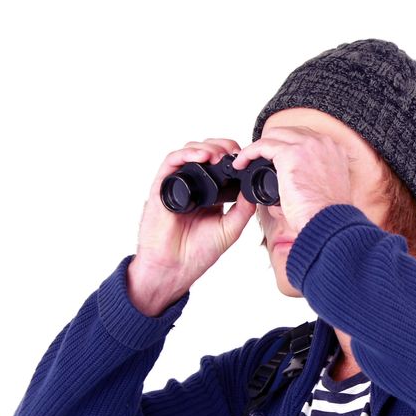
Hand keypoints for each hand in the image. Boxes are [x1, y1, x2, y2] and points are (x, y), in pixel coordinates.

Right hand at [127, 139, 256, 315]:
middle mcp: (192, 186)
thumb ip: (242, 209)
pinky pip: (171, 162)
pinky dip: (186, 154)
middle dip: (221, 147)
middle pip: (205, 152)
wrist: (174, 268)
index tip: (245, 158)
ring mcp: (176, 185)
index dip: (232, 156)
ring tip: (219, 155)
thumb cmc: (197, 253)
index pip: (219, 164)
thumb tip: (253, 190)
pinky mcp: (161, 187)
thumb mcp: (230, 229)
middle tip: (234, 154)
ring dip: (206, 147)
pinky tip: (201, 156)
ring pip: (189, 152)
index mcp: (209, 195)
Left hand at [232, 126, 352, 234]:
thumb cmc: (326, 214)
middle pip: (288, 132)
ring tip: (245, 162)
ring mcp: (307, 145)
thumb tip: (292, 181)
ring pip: (273, 135)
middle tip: (257, 159)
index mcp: (333, 149)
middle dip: (270, 143)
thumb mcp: (327, 188)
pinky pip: (262, 145)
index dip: (286, 146)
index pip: (304, 137)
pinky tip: (242, 163)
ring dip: (257, 147)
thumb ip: (315, 176)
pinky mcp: (290, 154)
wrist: (328, 222)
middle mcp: (322, 142)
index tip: (273, 158)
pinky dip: (249, 153)